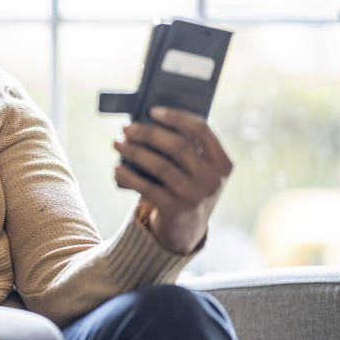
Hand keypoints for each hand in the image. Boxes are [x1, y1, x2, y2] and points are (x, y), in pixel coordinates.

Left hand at [112, 106, 232, 254]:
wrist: (187, 229)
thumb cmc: (186, 186)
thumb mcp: (196, 170)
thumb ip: (184, 149)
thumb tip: (146, 122)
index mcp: (222, 163)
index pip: (202, 130)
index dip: (176, 117)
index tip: (152, 110)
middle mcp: (212, 179)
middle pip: (178, 147)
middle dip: (149, 134)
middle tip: (127, 127)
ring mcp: (195, 196)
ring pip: (161, 166)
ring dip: (135, 152)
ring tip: (118, 143)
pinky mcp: (176, 210)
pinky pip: (148, 188)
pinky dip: (130, 176)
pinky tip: (117, 168)